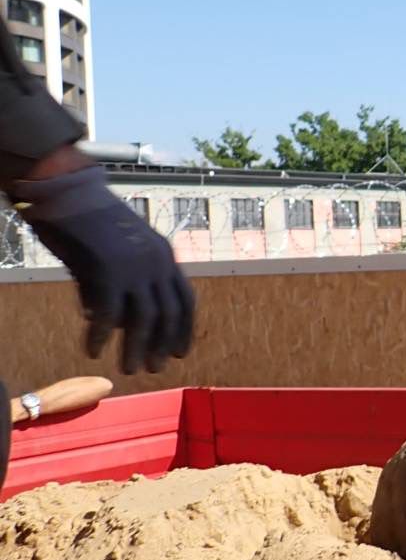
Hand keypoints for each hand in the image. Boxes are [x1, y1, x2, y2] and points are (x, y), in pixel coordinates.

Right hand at [9, 164, 194, 373]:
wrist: (66, 189)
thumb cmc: (84, 219)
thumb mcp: (112, 252)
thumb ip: (115, 285)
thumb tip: (105, 321)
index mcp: (164, 254)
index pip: (185, 299)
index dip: (183, 329)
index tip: (179, 352)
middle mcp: (157, 262)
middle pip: (168, 315)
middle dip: (161, 345)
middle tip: (154, 369)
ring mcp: (135, 267)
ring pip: (143, 320)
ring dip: (135, 348)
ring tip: (129, 369)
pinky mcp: (109, 271)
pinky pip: (108, 313)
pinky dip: (100, 335)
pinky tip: (92, 350)